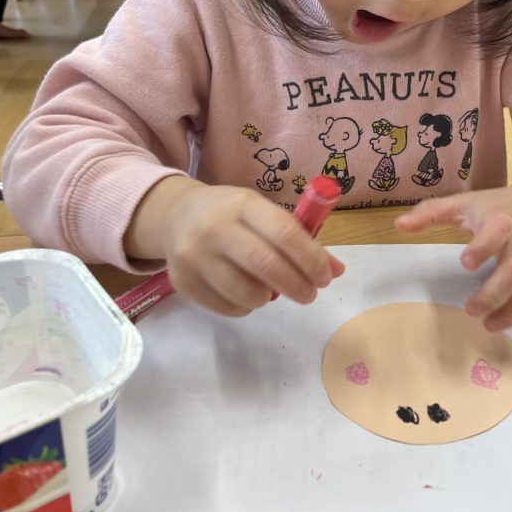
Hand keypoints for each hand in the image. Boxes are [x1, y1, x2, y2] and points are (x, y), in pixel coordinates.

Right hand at [132, 178, 342, 315]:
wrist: (175, 215)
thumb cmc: (231, 214)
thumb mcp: (262, 213)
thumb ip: (298, 238)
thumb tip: (336, 271)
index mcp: (242, 204)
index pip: (285, 232)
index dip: (311, 259)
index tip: (325, 277)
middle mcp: (215, 228)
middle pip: (265, 265)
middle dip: (296, 285)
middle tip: (309, 294)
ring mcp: (194, 256)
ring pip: (246, 293)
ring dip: (268, 298)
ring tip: (272, 290)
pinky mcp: (182, 282)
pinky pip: (226, 307)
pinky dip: (245, 306)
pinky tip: (246, 293)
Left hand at [395, 173, 511, 330]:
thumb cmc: (497, 206)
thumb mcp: (464, 202)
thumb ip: (431, 212)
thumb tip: (399, 225)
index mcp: (501, 219)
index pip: (498, 231)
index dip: (483, 247)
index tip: (464, 263)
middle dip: (495, 295)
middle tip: (471, 311)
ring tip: (490, 325)